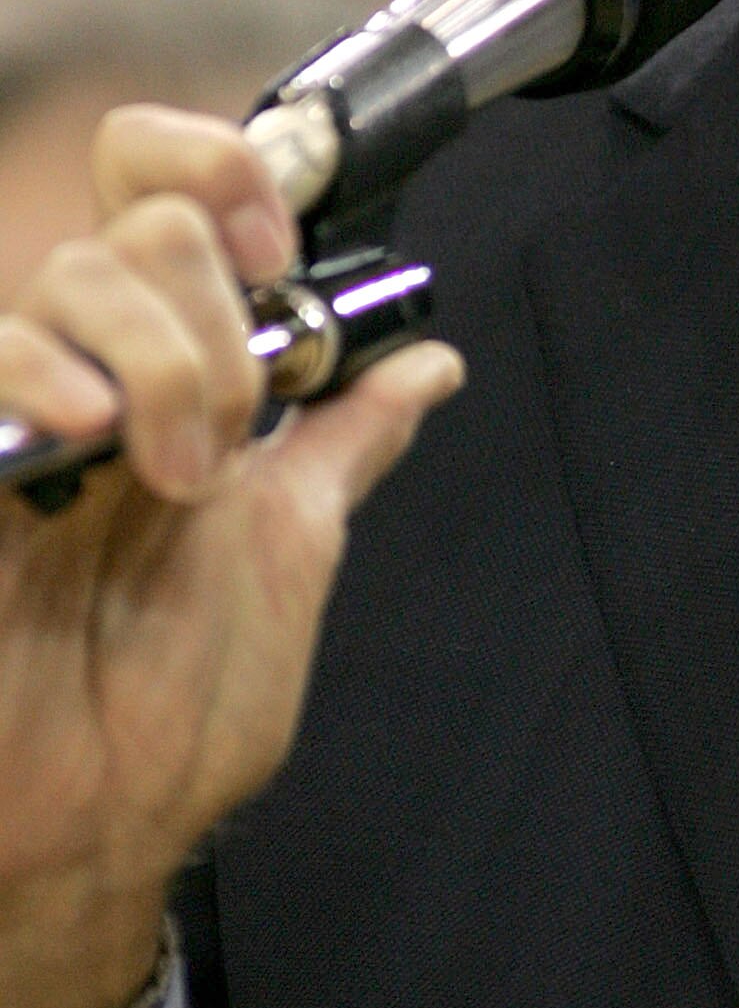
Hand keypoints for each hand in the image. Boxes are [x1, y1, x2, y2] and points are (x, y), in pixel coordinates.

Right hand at [0, 103, 462, 1007]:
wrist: (92, 834)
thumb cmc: (172, 712)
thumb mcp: (289, 552)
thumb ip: (345, 444)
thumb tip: (427, 364)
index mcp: (166, 372)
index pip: (166, 188)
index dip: (226, 174)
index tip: (278, 252)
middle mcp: (83, 371)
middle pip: (146, 224)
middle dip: (222, 320)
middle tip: (229, 443)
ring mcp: (11, 414)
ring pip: (75, 273)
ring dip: (164, 360)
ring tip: (174, 473)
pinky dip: (42, 370)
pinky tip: (88, 427)